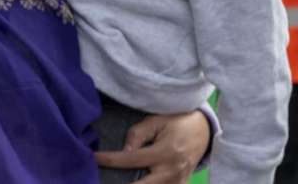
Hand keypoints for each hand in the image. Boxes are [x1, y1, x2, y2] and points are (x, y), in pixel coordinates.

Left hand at [94, 111, 210, 183]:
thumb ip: (139, 135)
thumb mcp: (157, 120)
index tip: (94, 159)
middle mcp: (171, 172)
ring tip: (118, 179)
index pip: (131, 160)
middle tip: (101, 179)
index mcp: (164, 152)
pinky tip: (138, 181)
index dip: (110, 161)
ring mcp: (177, 182)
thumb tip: (124, 153)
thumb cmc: (178, 121)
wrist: (204, 130)